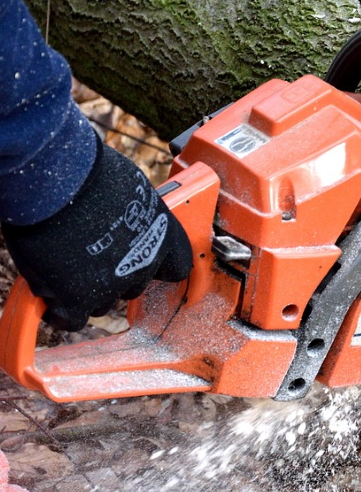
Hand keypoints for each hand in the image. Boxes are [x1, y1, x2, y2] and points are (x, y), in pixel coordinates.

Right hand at [2, 142, 192, 330]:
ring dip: (87, 290)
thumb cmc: (90, 173)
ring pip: (103, 303)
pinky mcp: (79, 298)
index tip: (147, 263)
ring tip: (65, 264)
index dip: (158, 265)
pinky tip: (53, 296)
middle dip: (116, 275)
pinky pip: (72, 318)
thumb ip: (134, 213)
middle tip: (92, 255)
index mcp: (165, 236)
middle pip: (134, 285)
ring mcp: (113, 284)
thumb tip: (125, 216)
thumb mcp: (131, 188)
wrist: (57, 183)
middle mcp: (145, 264)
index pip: (176, 267)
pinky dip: (61, 311)